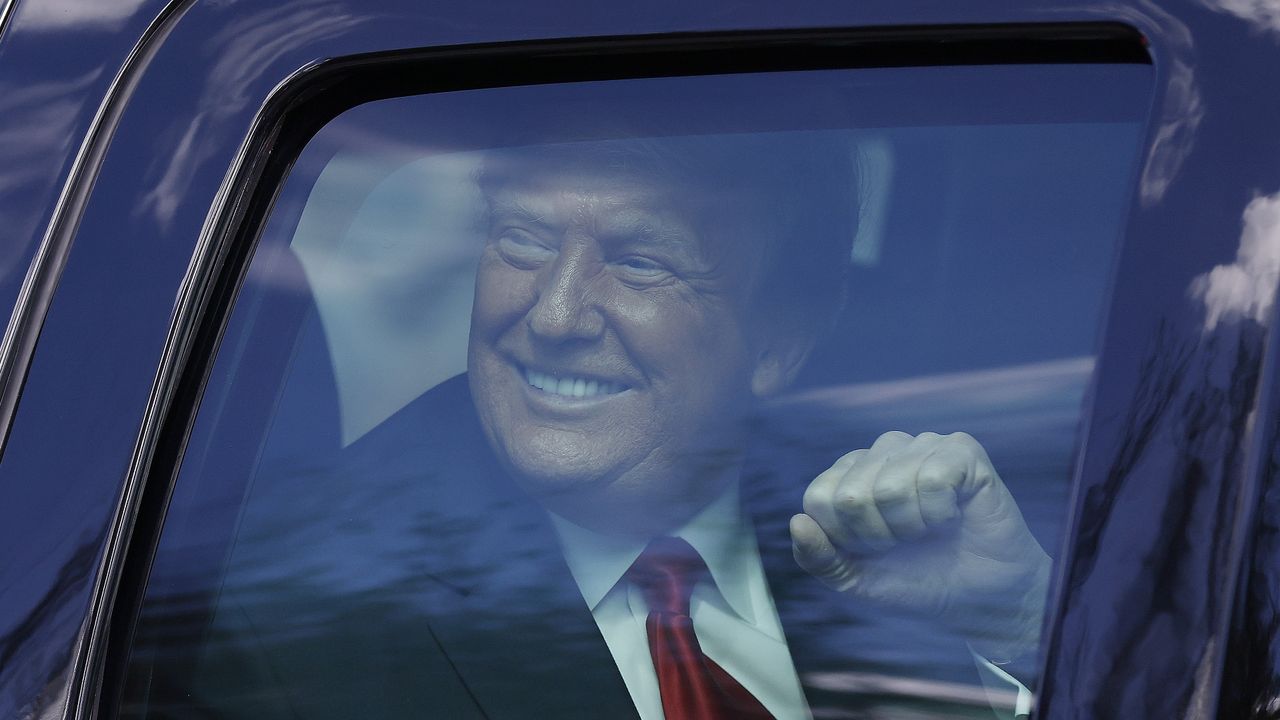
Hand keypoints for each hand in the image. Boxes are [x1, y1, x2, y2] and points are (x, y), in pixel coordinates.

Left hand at [790, 431, 1050, 660]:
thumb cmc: (916, 579)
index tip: (872, 550)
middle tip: (905, 543)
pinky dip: (940, 513)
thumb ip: (817, 557)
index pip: (818, 498)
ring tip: (928, 531)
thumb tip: (797, 522)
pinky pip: (932, 478)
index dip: (844, 538)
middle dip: (878, 536)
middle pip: (851, 495)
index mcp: (850, 474)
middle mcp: (882, 452)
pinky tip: (952, 517)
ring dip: (910, 527)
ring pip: (890, 486)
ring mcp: (922, 445)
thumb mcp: (855, 580)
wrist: (979, 597)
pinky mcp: (961, 450)